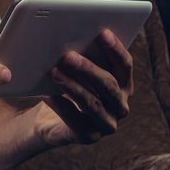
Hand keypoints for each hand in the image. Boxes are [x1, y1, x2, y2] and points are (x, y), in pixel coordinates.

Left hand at [40, 29, 133, 145]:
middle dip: (88, 68)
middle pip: (108, 84)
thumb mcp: (76, 74)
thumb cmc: (66, 89)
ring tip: (54, 72)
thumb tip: (67, 39)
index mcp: (123, 86)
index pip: (125, 66)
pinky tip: (44, 93)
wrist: (49, 121)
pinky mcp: (88, 136)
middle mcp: (120, 105)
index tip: (103, 33)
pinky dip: (58, 104)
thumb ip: (80, 60)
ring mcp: (107, 123)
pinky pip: (73, 118)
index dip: (116, 49)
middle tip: (68, 56)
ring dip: (72, 86)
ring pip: (92, 102)